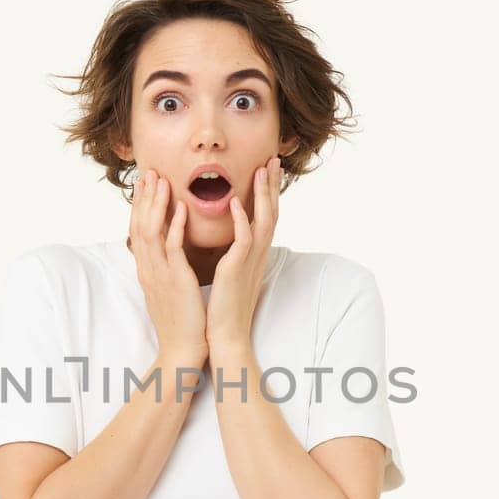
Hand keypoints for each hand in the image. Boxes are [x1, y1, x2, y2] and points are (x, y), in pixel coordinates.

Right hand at [129, 169, 207, 364]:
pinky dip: (174, 226)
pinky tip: (180, 208)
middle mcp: (149, 269)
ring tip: (161, 180)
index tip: (145, 184)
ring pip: (151, 231)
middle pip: (140, 225)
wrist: (183, 351)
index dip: (141, 206)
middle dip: (143, 197)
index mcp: (148, 270)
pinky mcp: (175, 281)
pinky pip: (172, 249)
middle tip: (147, 172)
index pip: (140, 231)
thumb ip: (167, 270)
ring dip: (156, 204)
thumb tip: (169, 255)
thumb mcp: (169, 291)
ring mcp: (159, 274)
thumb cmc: (182, 323)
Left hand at [206, 155, 280, 353]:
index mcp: (254, 255)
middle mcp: (257, 255)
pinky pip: (243, 240)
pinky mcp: (237, 270)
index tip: (267, 170)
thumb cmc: (225, 310)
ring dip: (263, 194)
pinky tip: (237, 202)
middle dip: (272, 186)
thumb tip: (234, 246)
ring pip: (262, 221)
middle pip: (271, 213)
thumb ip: (235, 257)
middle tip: (273, 160)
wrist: (225, 337)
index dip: (268, 193)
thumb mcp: (232, 276)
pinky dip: (242, 219)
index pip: (265, 217)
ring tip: (262, 169)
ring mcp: (250, 262)